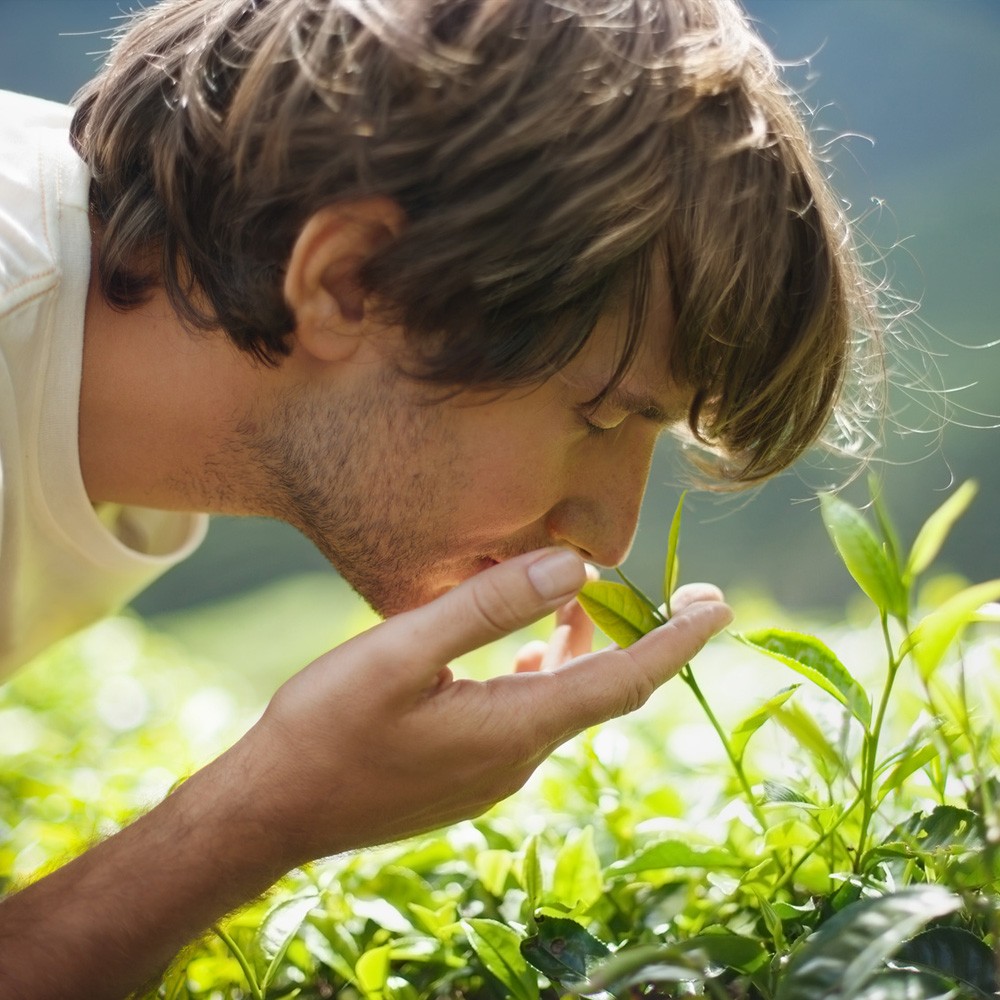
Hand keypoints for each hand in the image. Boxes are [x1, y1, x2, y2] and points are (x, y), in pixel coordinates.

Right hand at [233, 548, 732, 867]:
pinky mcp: (468, 774)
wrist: (271, 811)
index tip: (718, 606)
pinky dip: (544, 672)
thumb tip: (574, 566)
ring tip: (578, 595)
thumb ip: (488, 606)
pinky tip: (522, 651)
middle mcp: (518, 758)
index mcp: (514, 727)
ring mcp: (493, 773)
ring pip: (563, 700)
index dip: (677, 640)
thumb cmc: (326, 727)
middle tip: (655, 584)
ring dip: (580, 649)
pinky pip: (530, 716)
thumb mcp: (401, 651)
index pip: (624, 680)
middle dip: (633, 634)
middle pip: (600, 688)